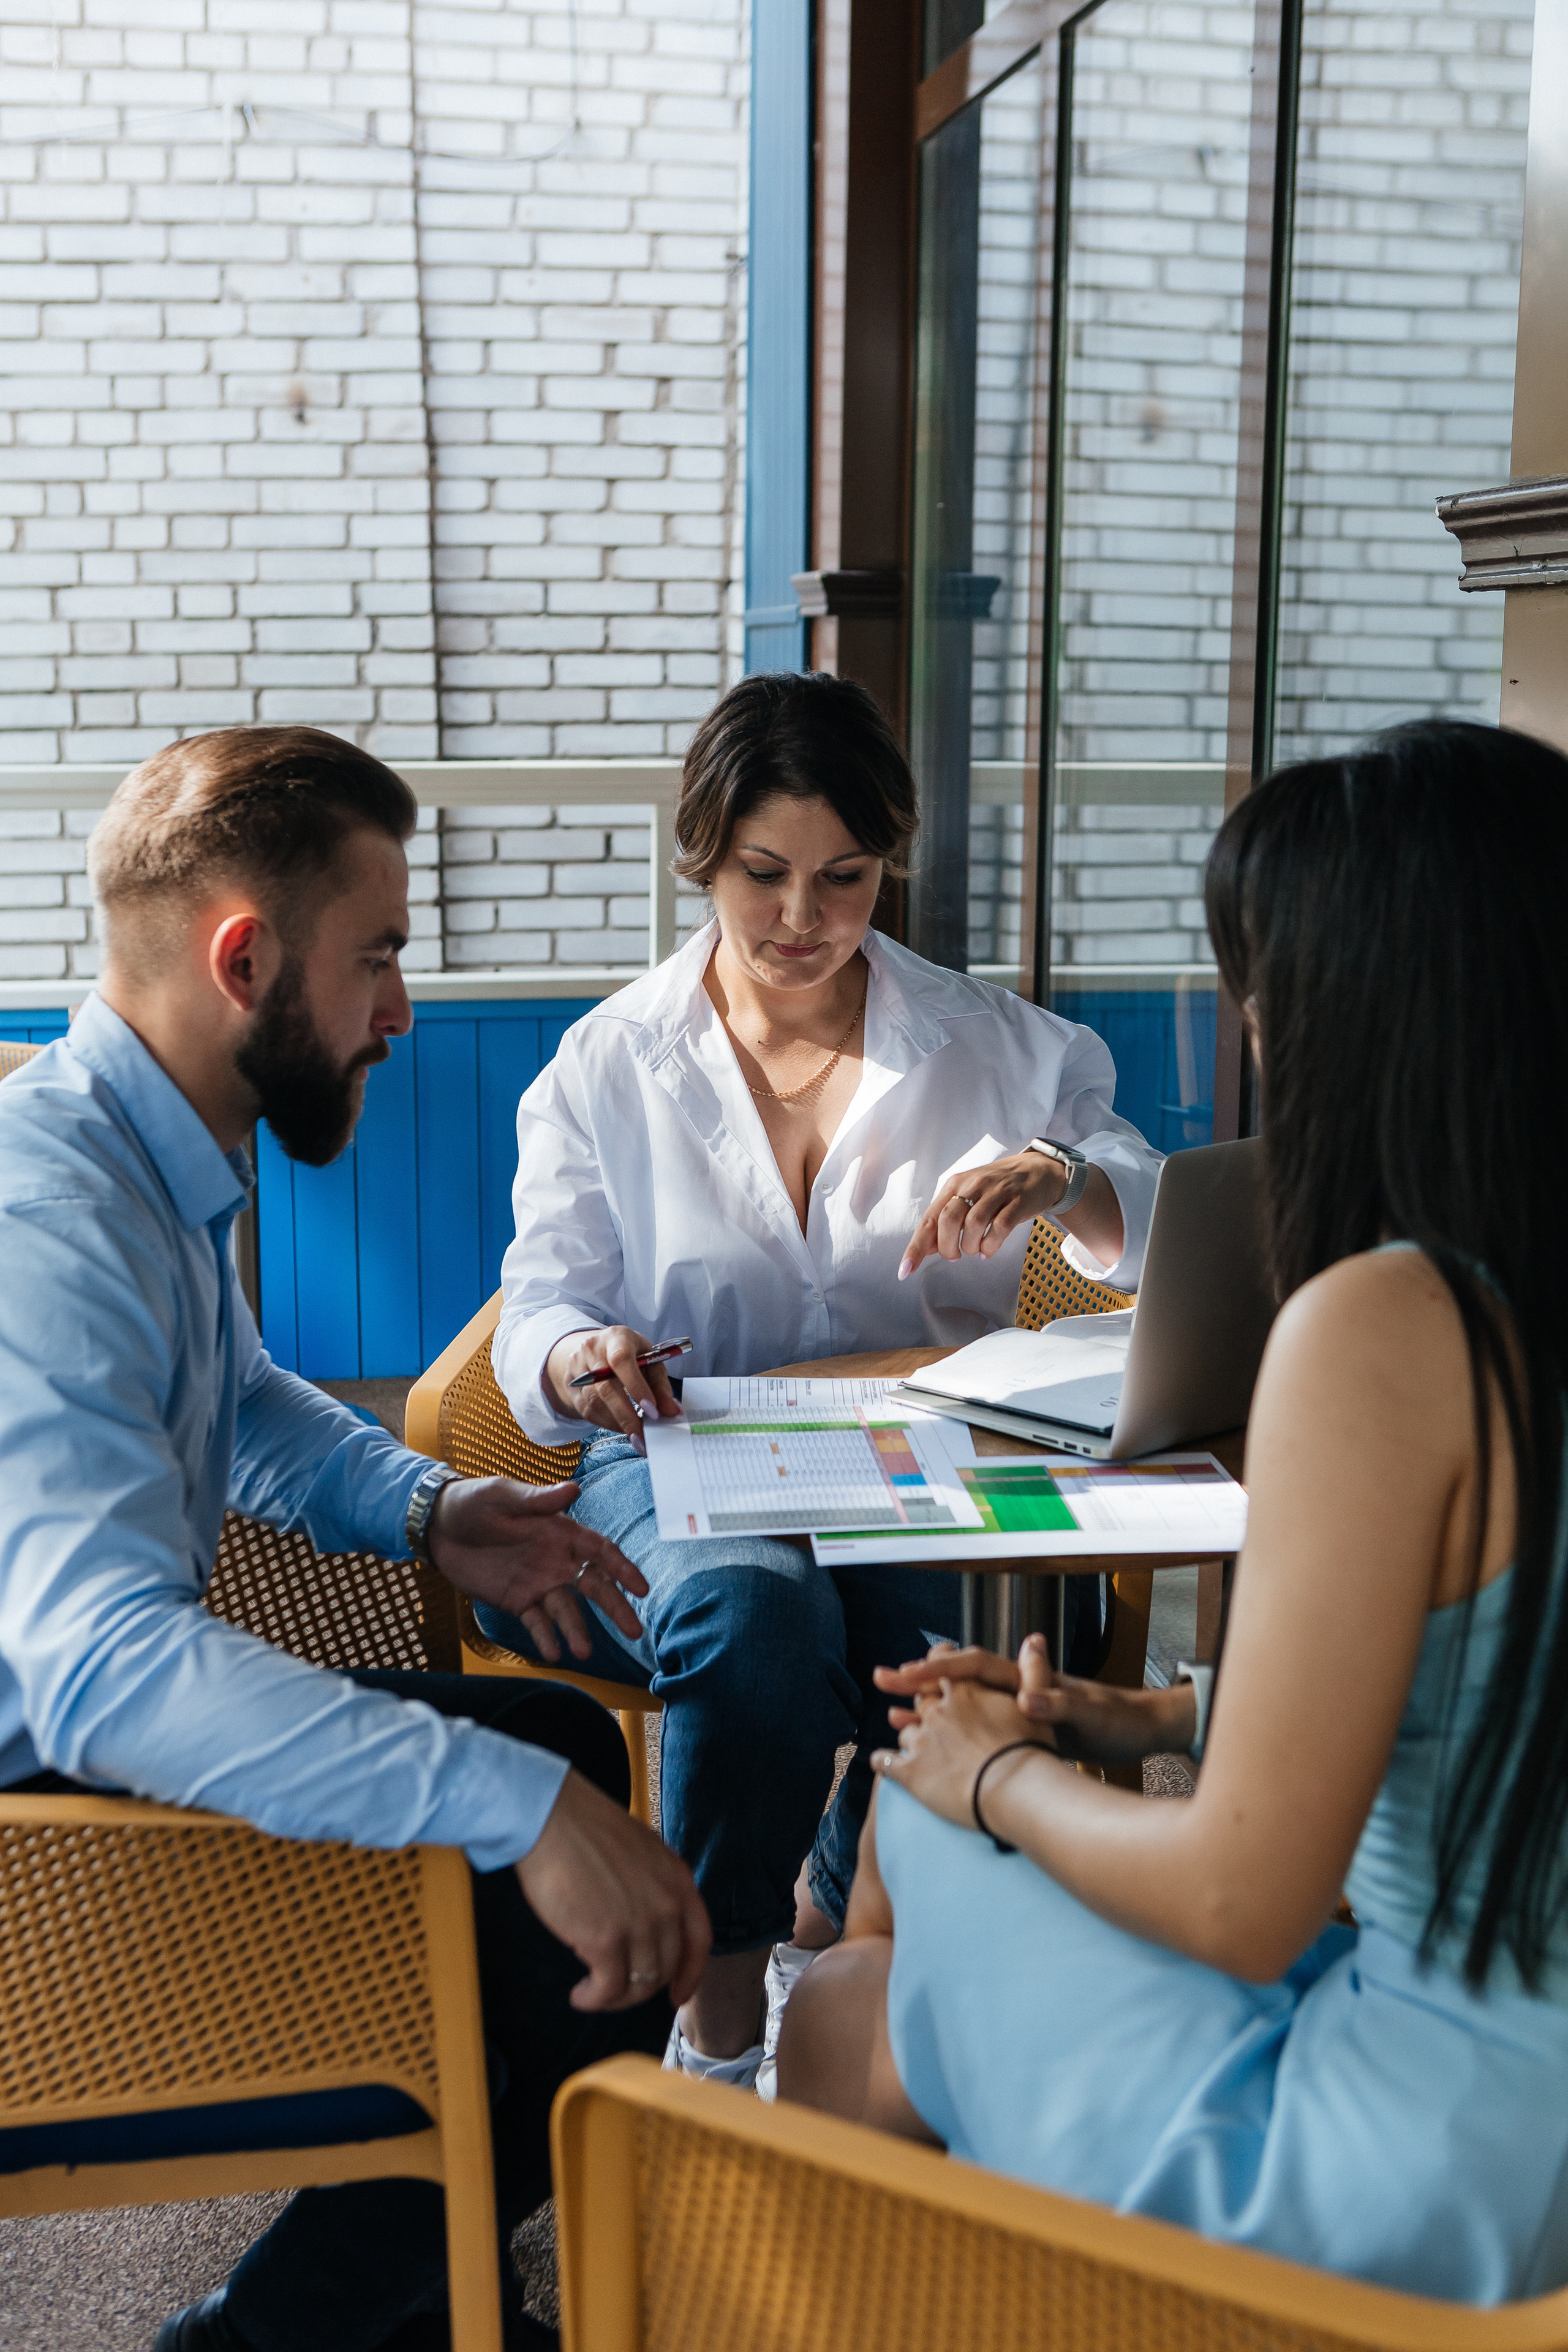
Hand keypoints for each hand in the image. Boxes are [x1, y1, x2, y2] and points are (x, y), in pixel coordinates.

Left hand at [426, 1475, 647, 1663]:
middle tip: (634, 1631)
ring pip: (566, 1610)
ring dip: (576, 1629)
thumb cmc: (474, 1502)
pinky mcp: (517, 1602)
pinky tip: (552, 1653)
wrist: (438, 1526)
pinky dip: (545, 1636)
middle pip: (594, 1586)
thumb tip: (573, 1488)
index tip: (641, 1589)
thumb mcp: (503, 1495)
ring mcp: (538, 1583)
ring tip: (583, 1652)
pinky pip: (536, 1622)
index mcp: (560, 1532)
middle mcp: (557, 1560)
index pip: (599, 1551)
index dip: (622, 1569)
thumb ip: (537, 1500)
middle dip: (615, 1607)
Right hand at [517, 1768, 711, 2010]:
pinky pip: (608, 1989)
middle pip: (667, 1968)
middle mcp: (667, 1906)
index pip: (700, 1942)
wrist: (551, 1819)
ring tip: (592, 1992)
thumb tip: (647, 1924)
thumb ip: (655, 1887)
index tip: (677, 1995)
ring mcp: (639, 1925)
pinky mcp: (605, 1940)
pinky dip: (594, 2000)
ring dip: (615, 1998)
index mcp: (679, 1881)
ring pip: (640, 1985)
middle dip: (642, 1988)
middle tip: (616, 1989)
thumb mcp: (643, 1853)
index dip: (691, 1975)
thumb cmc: (587, 1830)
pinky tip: (579, 1996)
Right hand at [545, 1326, 683, 1440]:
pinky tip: (622, 1428)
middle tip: (644, 1435)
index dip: (637, 1387)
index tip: (652, 1411)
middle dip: (627, 1416)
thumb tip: (672, 1411)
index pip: (622, 1360)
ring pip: (595, 1402)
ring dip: (618, 1423)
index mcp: (616, 1337)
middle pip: (606, 1387)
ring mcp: (578, 1368)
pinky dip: (608, 1423)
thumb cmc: (630, 1354)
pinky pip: (587, 1410)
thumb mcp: (649, 1360)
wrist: (595, 1350)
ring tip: (637, 1436)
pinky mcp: (571, 1386)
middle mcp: (592, 1350)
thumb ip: (660, 1385)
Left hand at [870, 1669, 1056, 1828]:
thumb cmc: (1032, 1750)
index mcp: (966, 1692)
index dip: (934, 1667)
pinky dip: (882, 1760)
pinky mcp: (911, 1772)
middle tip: (903, 1696)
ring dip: (906, 1734)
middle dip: (917, 1701)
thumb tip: (1036, 1639)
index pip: (943, 1671)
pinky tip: (879, 1762)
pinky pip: (887, 1763)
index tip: (926, 1664)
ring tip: (906, 1738)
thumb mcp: (1040, 1702)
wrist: (1017, 1790)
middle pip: (923, 1703)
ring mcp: (922, 1741)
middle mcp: (939, 1711)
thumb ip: (1034, 1671)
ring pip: (906, 1732)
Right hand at [876, 1635, 1195, 1766]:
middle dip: (920, 1679)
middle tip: (881, 1681)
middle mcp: (1015, 1688)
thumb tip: (1029, 1699)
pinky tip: (938, 1743)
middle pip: (958, 1678)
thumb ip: (1057, 1704)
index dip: (939, 1667)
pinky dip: (953, 1729)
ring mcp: (1016, 1709)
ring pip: (962, 1702)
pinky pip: (976, 1725)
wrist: (1141, 1731)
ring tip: (893, 1713)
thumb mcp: (1089, 1713)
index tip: (906, 1672)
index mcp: (1027, 1678)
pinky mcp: (1021, 1731)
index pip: (974, 1664)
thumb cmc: (1118, 1719)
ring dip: (930, 1705)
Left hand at [899, 1148, 1072, 1279]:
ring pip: (973, 1224)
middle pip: (948, 1220)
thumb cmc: (996, 1188)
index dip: (916, 1247)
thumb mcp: (968, 1195)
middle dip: (947, 1247)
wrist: (1037, 1171)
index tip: (905, 1270)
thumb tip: (927, 1248)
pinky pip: (999, 1228)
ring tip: (974, 1250)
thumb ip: (946, 1218)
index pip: (929, 1218)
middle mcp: (973, 1185)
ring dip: (970, 1246)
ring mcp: (996, 1192)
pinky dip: (990, 1245)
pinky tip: (988, 1250)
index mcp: (954, 1184)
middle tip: (955, 1256)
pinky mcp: (1017, 1202)